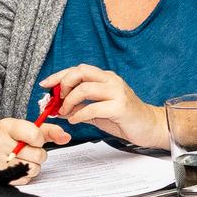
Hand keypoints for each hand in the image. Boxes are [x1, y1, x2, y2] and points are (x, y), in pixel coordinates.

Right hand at [0, 117, 69, 181]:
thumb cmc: (12, 137)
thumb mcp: (28, 128)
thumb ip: (50, 131)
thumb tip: (66, 137)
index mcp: (7, 127)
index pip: (35, 135)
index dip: (40, 139)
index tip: (34, 139)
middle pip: (38, 155)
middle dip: (38, 153)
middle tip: (27, 150)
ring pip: (34, 169)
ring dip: (33, 165)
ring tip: (22, 158)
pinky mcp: (0, 176)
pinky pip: (26, 179)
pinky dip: (26, 174)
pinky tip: (16, 166)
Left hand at [40, 64, 169, 148]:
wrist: (150, 127)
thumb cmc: (125, 118)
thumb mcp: (98, 109)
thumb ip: (80, 106)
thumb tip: (57, 108)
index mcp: (106, 78)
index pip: (78, 69)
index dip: (59, 75)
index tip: (45, 84)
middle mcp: (112, 81)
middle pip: (81, 72)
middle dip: (64, 85)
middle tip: (59, 100)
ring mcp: (118, 93)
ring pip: (84, 89)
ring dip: (69, 102)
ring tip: (66, 112)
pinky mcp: (121, 107)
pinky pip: (93, 108)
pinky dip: (79, 115)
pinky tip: (76, 120)